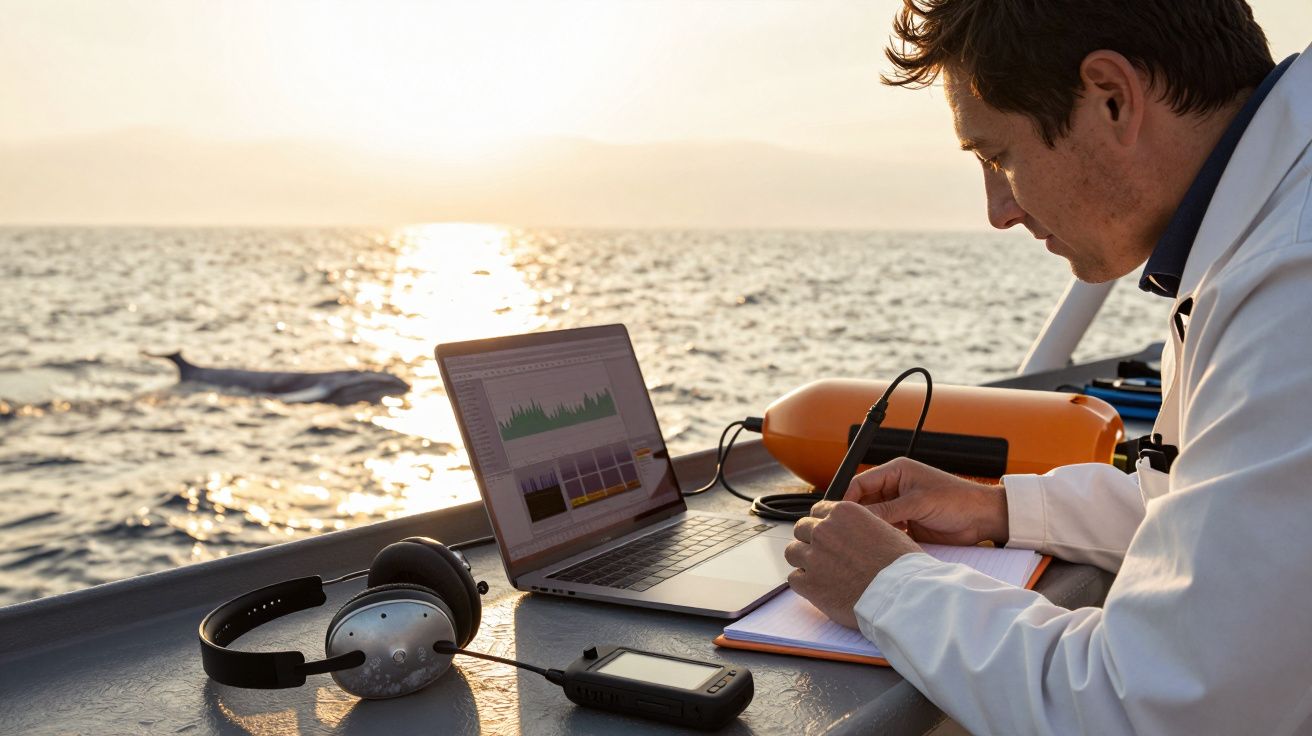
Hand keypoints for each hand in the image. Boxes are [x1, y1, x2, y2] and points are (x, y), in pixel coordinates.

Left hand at [784, 501, 922, 628]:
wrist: (901, 595)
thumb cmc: (901, 566)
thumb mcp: (886, 530)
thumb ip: (860, 526)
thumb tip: (853, 532)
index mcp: (843, 513)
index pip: (818, 511)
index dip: (823, 525)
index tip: (828, 536)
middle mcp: (824, 530)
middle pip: (802, 529)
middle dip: (811, 541)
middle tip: (825, 556)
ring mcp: (813, 556)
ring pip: (792, 552)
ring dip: (804, 561)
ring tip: (821, 573)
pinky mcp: (809, 583)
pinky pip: (794, 578)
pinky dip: (804, 584)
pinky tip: (820, 589)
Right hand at [843, 457, 1008, 546]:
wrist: (982, 519)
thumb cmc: (956, 500)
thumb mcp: (918, 503)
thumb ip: (887, 511)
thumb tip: (859, 519)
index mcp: (896, 471)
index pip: (860, 483)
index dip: (846, 499)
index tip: (836, 516)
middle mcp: (895, 487)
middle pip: (864, 501)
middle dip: (855, 516)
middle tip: (842, 532)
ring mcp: (901, 506)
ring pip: (874, 517)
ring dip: (868, 528)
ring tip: (857, 541)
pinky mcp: (908, 523)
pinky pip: (886, 529)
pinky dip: (881, 536)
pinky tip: (875, 546)